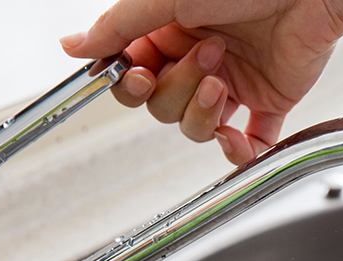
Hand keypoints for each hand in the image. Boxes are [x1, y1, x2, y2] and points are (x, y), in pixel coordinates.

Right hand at [59, 0, 342, 163]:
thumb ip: (120, 26)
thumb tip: (74, 46)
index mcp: (170, 32)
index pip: (134, 76)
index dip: (133, 85)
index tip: (140, 75)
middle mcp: (198, 59)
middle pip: (163, 106)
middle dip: (178, 88)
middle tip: (206, 55)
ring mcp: (233, 83)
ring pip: (196, 126)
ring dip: (202, 111)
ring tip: (222, 78)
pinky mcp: (268, 102)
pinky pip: (248, 143)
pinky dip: (239, 152)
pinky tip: (232, 140)